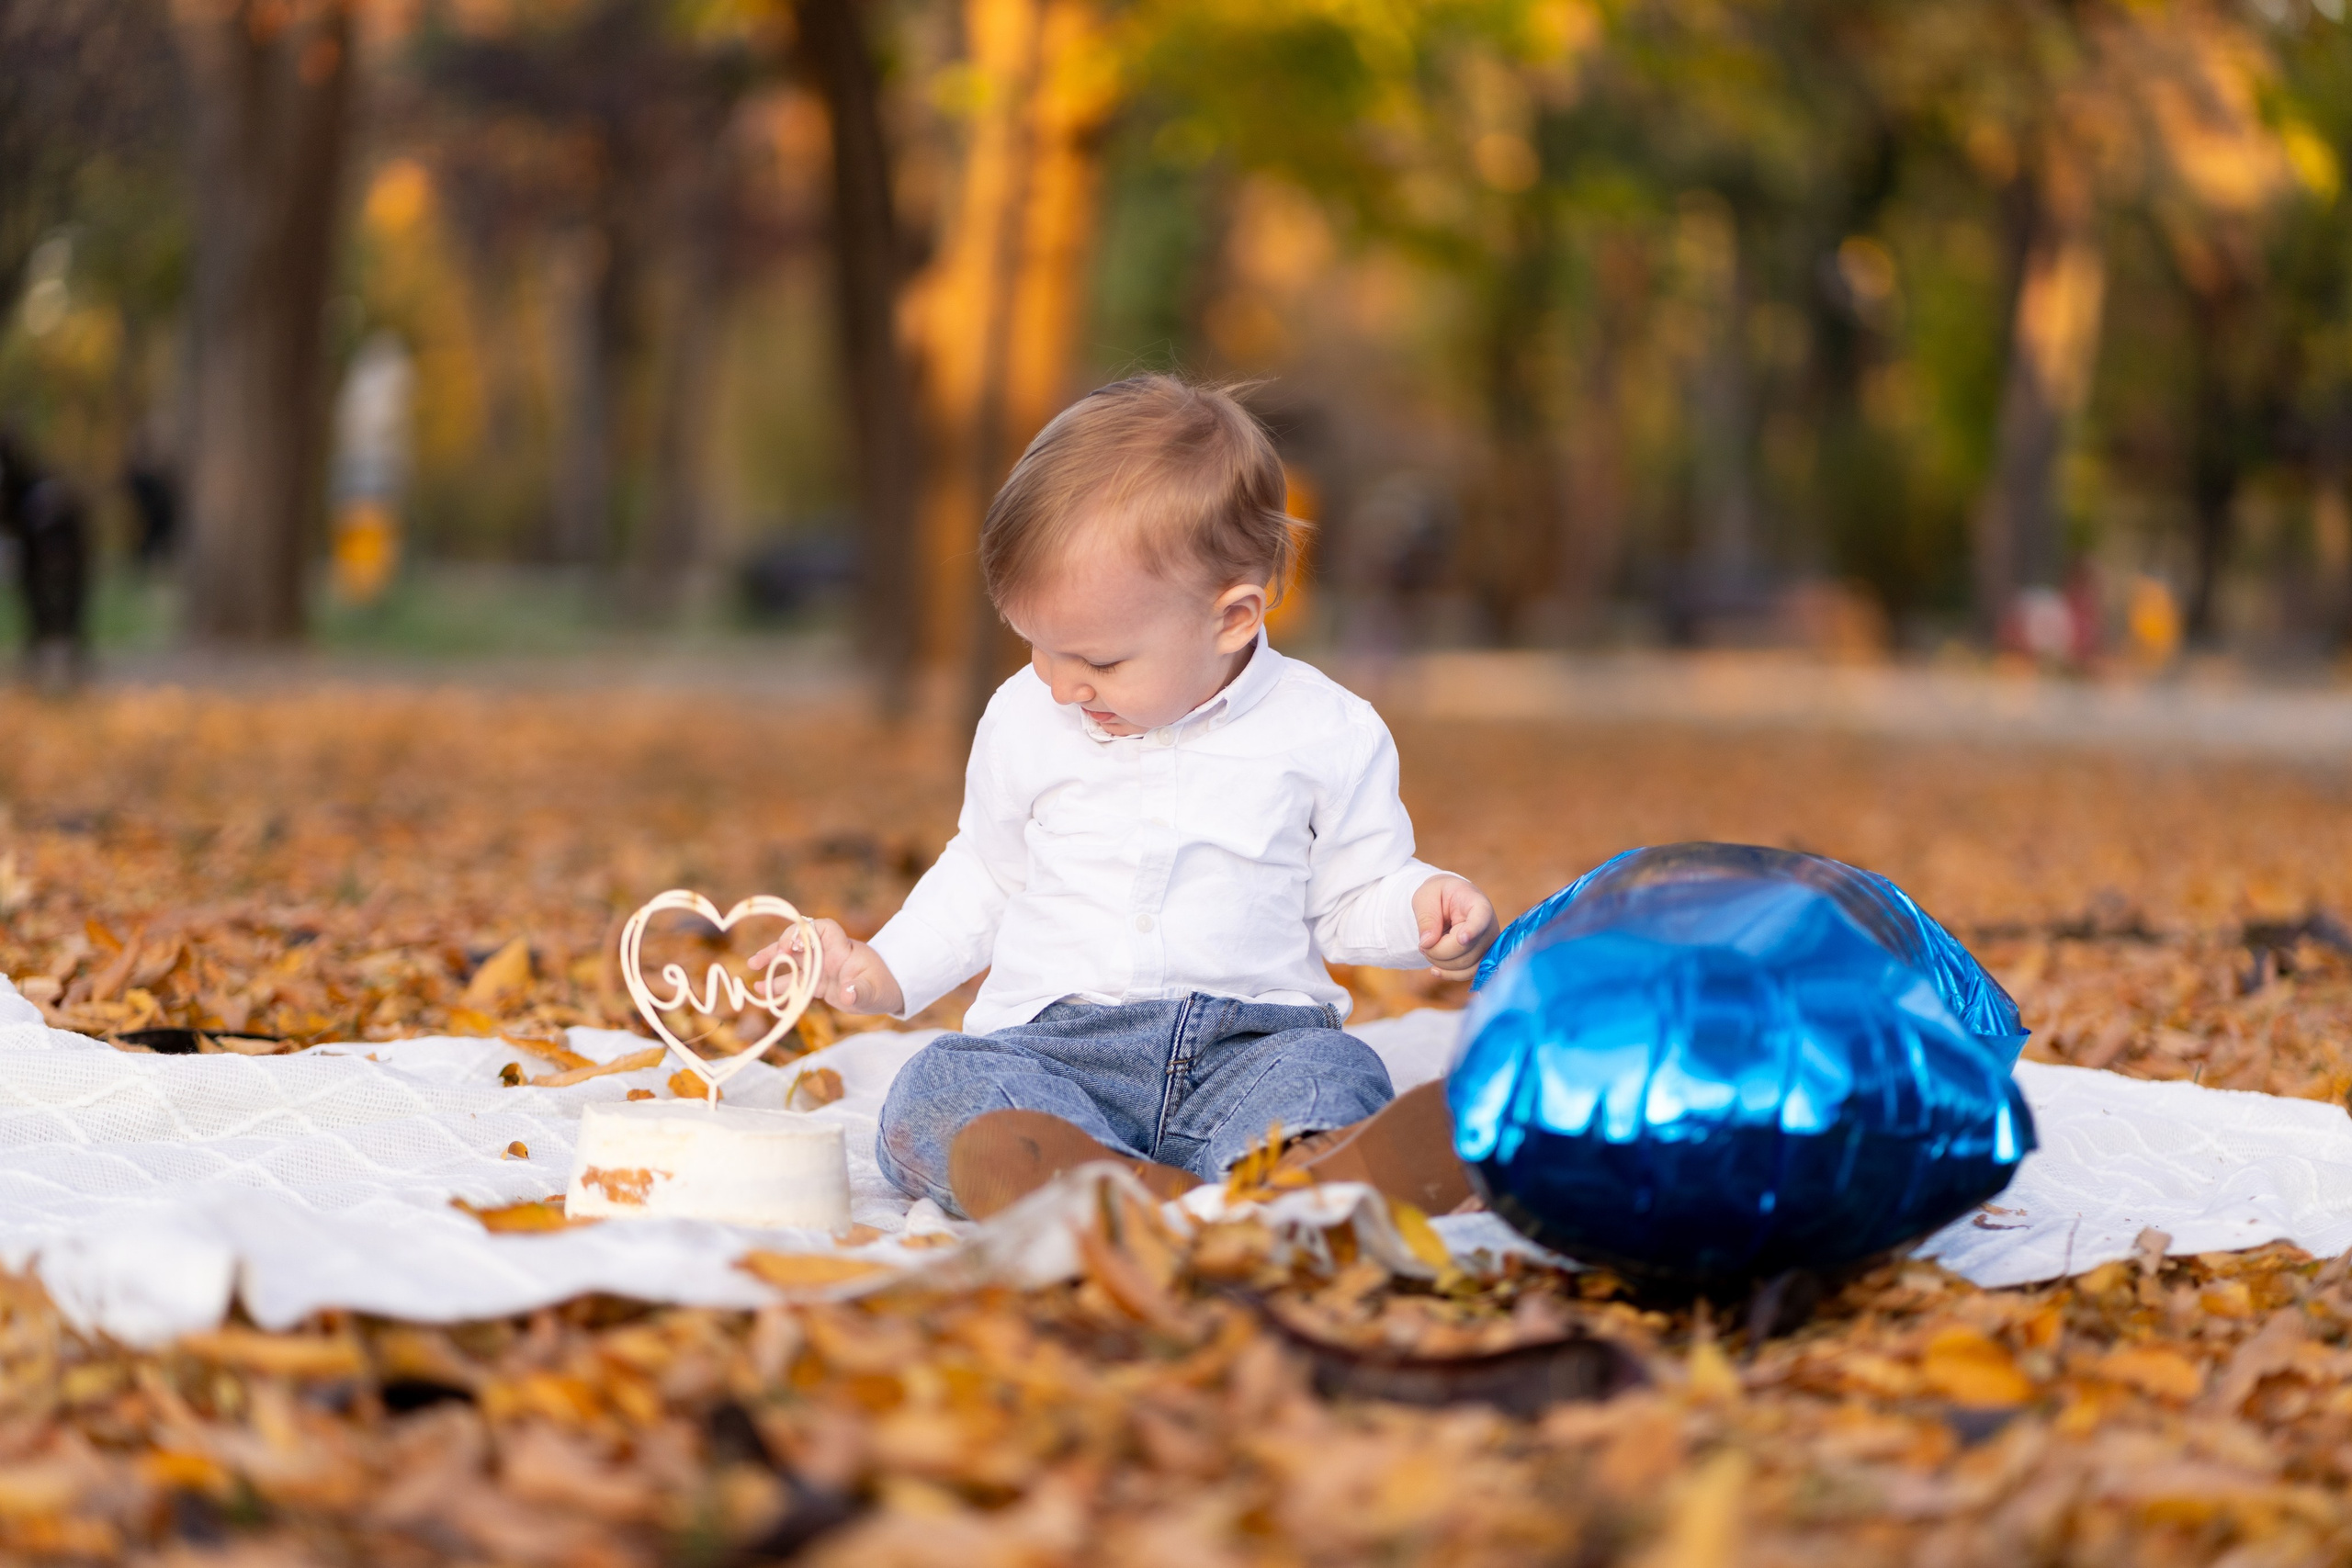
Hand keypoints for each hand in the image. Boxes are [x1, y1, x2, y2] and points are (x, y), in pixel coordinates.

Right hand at [750, 918, 905, 1016]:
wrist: (886, 991)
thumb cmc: (883, 985)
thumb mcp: (874, 991)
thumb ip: (859, 992)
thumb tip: (846, 995)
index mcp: (841, 949)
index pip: (823, 928)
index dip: (807, 931)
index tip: (795, 945)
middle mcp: (827, 954)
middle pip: (800, 942)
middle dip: (781, 945)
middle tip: (765, 957)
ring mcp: (821, 967)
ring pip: (792, 960)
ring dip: (773, 962)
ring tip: (752, 967)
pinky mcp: (817, 982)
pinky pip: (794, 981)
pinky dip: (778, 985)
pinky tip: (761, 990)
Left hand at [1413, 874, 1496, 981]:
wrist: (1449, 902)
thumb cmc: (1438, 895)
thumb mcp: (1425, 897)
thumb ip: (1426, 917)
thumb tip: (1428, 943)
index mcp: (1477, 903)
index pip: (1481, 918)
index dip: (1473, 930)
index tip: (1462, 938)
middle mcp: (1489, 926)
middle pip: (1465, 949)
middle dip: (1437, 950)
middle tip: (1423, 942)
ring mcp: (1489, 945)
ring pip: (1466, 966)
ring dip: (1441, 962)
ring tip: (1429, 948)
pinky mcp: (1483, 959)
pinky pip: (1468, 974)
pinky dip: (1448, 974)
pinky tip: (1435, 969)